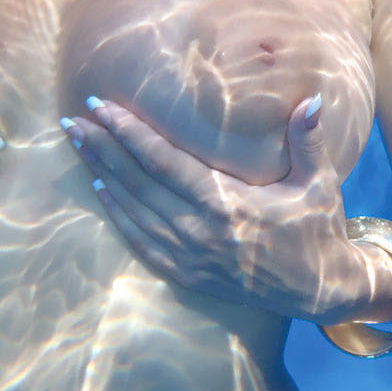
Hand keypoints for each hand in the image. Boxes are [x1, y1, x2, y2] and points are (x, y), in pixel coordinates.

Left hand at [63, 94, 386, 322]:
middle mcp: (200, 230)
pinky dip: (117, 213)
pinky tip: (100, 189)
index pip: (163, 161)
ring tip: (77, 144)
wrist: (318, 291)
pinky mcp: (187, 275)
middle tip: (71, 119)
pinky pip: (140, 241)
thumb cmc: (318, 230)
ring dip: (101, 174)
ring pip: (132, 209)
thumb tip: (313, 99)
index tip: (101, 105)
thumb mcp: (319, 184)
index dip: (128, 132)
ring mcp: (190, 256)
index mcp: (226, 204)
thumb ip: (309, 141)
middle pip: (137, 181)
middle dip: (101, 147)